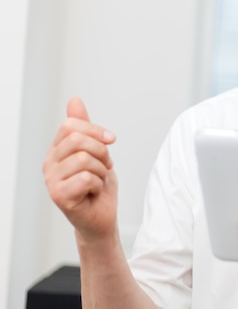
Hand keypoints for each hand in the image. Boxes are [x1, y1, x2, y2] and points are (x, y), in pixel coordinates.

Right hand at [43, 98, 118, 241]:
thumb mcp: (96, 150)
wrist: (103, 216)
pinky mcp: (59, 196)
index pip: (71, 125)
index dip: (96, 130)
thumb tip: (74, 100)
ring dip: (101, 170)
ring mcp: (51, 180)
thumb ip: (85, 127)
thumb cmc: (98, 185)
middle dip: (101, 152)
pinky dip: (98, 184)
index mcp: (57, 150)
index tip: (111, 140)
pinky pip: (86, 178)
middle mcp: (49, 164)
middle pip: (77, 140)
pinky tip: (93, 192)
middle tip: (104, 166)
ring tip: (98, 180)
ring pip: (85, 159)